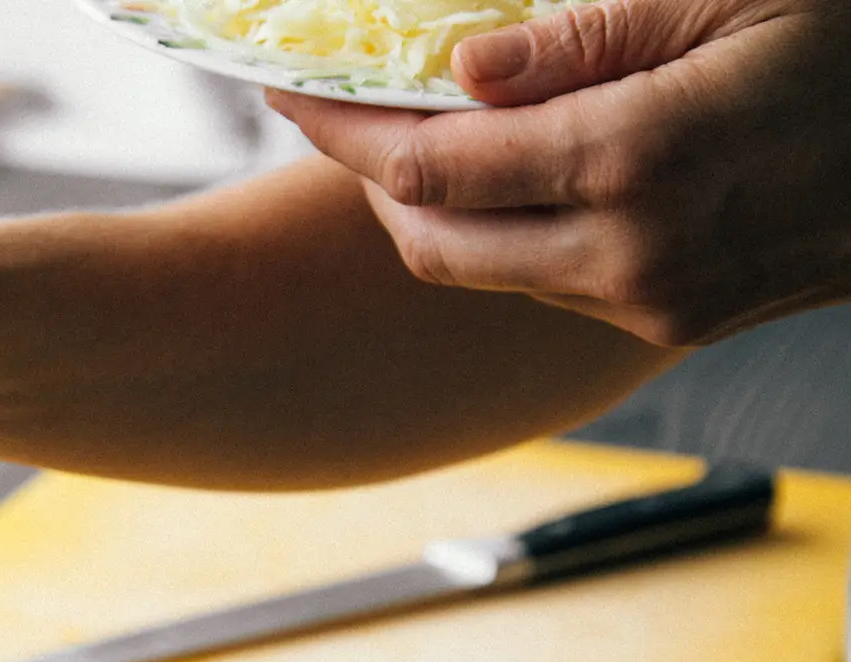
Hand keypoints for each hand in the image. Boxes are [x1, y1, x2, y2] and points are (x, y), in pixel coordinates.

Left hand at [268, 0, 850, 345]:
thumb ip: (586, 36)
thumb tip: (462, 67)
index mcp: (634, 161)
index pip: (426, 164)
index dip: (340, 130)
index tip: (289, 93)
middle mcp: (628, 253)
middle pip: (430, 242)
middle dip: (371, 181)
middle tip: (345, 114)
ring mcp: (652, 300)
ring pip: (485, 272)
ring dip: (437, 212)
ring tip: (429, 135)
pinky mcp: (676, 321)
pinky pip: (548, 285)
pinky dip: (507, 235)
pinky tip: (516, 178)